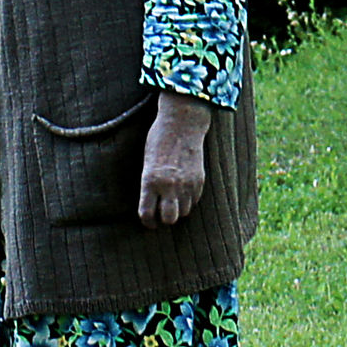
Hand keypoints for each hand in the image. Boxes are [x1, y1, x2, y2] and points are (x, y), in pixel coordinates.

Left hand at [139, 91, 212, 227]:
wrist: (182, 124)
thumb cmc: (159, 140)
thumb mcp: (147, 162)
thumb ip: (149, 184)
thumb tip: (152, 205)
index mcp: (150, 181)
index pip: (147, 213)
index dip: (147, 221)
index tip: (149, 221)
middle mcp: (169, 186)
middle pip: (169, 219)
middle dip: (164, 219)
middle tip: (162, 213)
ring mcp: (186, 184)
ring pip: (184, 212)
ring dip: (178, 209)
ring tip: (174, 199)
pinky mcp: (199, 181)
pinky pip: (194, 201)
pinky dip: (189, 200)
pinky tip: (183, 190)